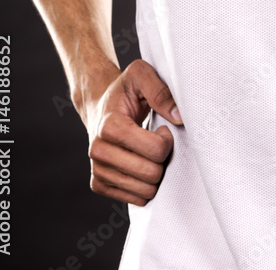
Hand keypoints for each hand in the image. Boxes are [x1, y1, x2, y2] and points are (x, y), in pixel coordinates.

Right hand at [83, 59, 182, 206]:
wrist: (100, 106)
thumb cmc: (124, 90)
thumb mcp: (141, 75)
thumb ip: (160, 90)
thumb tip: (178, 116)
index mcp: (110, 126)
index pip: (155, 150)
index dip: (167, 140)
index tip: (163, 129)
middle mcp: (98, 151)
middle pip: (151, 174)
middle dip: (163, 159)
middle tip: (158, 142)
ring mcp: (97, 170)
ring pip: (144, 191)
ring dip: (155, 174)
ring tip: (148, 153)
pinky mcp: (98, 184)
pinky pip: (134, 200)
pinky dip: (144, 186)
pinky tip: (140, 165)